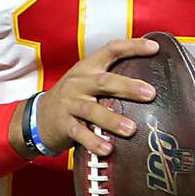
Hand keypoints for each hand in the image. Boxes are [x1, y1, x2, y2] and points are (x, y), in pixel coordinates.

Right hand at [8, 38, 158, 157]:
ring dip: (112, 119)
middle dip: (128, 86)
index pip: (111, 50)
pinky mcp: (64, 125)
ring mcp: (70, 104)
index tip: (154, 48)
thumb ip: (112, 77)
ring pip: (91, 110)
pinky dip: (93, 142)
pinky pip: (79, 133)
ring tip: (131, 129)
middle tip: (150, 93)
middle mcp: (79, 82)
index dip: (133, 47)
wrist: (40, 115)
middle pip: (104, 81)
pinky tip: (108, 149)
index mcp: (88, 67)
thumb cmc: (74, 96)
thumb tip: (150, 80)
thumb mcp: (88, 79)